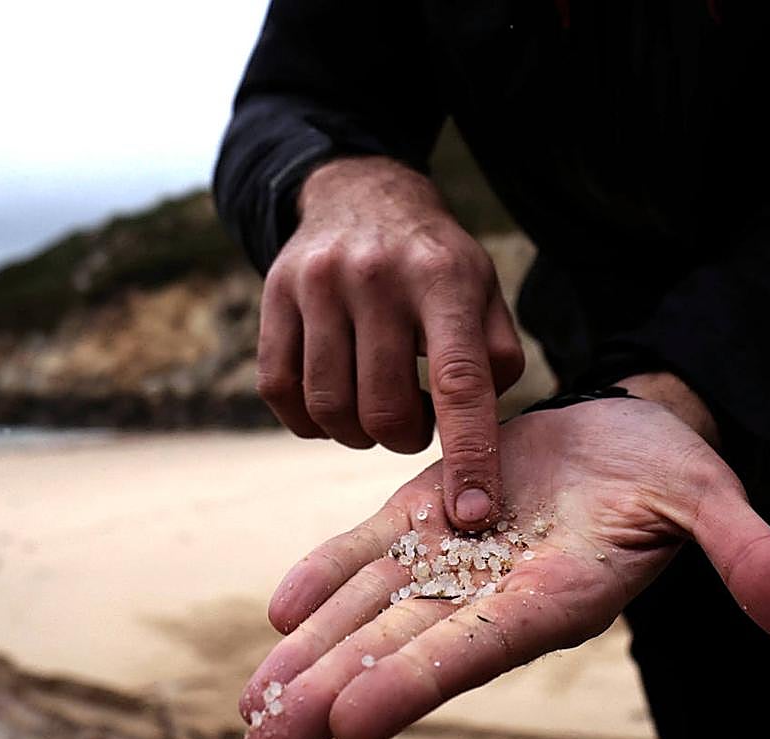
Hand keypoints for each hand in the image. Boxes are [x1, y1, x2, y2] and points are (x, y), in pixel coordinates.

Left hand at [242, 392, 769, 738]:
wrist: (625, 436)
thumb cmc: (672, 476)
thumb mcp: (713, 503)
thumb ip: (750, 561)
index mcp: (554, 596)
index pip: (479, 647)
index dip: (419, 680)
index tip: (354, 719)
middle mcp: (492, 590)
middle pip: (405, 646)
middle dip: (337, 691)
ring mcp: (451, 555)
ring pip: (372, 609)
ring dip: (313, 654)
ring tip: (255, 703)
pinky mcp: (427, 516)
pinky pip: (369, 551)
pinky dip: (327, 576)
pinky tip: (281, 611)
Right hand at [256, 156, 523, 528]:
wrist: (360, 195)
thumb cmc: (434, 263)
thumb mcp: (483, 291)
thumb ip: (497, 358)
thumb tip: (482, 436)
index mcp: (443, 279)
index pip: (460, 383)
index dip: (469, 455)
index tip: (473, 512)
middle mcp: (376, 277)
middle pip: (384, 410)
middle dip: (404, 439)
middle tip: (414, 421)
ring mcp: (316, 284)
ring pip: (329, 409)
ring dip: (358, 432)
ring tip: (377, 406)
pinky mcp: (272, 296)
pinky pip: (281, 393)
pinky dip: (310, 419)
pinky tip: (335, 399)